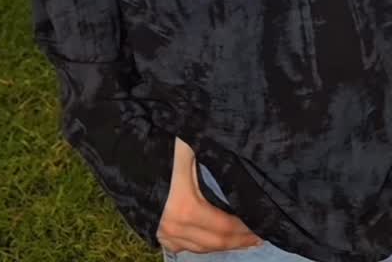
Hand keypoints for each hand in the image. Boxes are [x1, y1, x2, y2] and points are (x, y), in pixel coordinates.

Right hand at [157, 137, 263, 254]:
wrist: (127, 157)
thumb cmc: (158, 150)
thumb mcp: (186, 145)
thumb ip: (211, 149)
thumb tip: (238, 143)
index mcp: (186, 209)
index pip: (225, 228)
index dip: (245, 229)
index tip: (264, 224)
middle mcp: (175, 228)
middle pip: (216, 243)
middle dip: (240, 240)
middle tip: (260, 235)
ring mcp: (165, 234)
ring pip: (202, 248)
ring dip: (224, 245)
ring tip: (244, 239)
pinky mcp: (158, 234)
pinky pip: (186, 247)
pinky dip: (204, 245)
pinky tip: (216, 240)